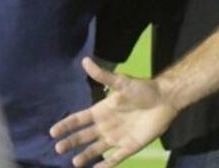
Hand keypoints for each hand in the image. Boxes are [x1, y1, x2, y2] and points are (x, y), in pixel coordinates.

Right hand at [50, 57, 178, 167]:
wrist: (165, 99)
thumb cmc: (143, 89)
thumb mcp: (121, 82)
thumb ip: (103, 75)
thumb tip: (85, 60)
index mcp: (101, 111)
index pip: (79, 120)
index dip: (66, 126)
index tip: (53, 132)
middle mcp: (106, 126)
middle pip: (83, 137)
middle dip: (71, 142)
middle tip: (58, 148)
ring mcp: (117, 137)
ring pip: (96, 150)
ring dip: (85, 156)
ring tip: (75, 162)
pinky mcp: (130, 146)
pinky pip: (115, 158)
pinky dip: (105, 165)